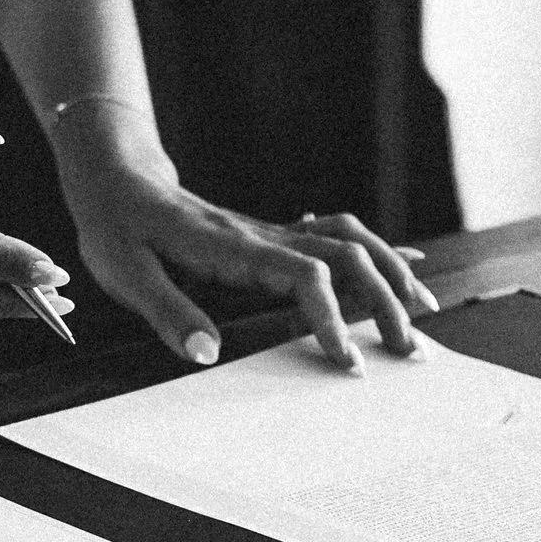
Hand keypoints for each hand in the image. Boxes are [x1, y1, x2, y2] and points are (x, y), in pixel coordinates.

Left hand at [50, 105, 437, 370]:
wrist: (117, 179)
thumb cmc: (116, 228)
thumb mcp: (125, 273)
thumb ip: (167, 313)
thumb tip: (208, 354)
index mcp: (232, 247)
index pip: (304, 276)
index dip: (332, 318)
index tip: (347, 362)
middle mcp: (263, 235)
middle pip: (347, 255)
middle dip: (386, 301)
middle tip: (408, 350)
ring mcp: (271, 233)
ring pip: (350, 241)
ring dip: (391, 272)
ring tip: (423, 311)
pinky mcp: (270, 236)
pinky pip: (334, 236)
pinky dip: (375, 253)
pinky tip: (402, 270)